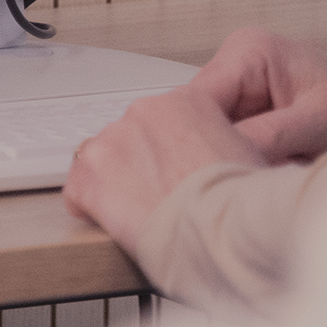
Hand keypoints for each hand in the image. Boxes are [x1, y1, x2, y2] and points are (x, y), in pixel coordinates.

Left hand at [62, 87, 268, 250]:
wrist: (218, 225)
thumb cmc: (240, 199)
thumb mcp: (248, 153)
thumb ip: (223, 143)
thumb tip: (222, 158)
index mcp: (187, 100)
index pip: (162, 119)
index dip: (166, 150)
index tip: (172, 170)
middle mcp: (144, 111)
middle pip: (130, 137)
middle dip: (139, 164)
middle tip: (158, 196)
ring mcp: (113, 141)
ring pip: (103, 161)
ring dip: (116, 184)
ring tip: (140, 212)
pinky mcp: (90, 175)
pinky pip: (78, 190)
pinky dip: (91, 207)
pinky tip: (113, 222)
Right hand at [188, 26, 326, 164]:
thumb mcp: (318, 121)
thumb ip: (273, 135)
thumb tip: (228, 153)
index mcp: (249, 50)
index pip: (199, 97)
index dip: (201, 137)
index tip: (215, 170)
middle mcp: (234, 62)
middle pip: (196, 115)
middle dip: (214, 148)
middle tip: (236, 180)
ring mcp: (233, 85)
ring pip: (204, 129)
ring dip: (225, 153)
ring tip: (252, 174)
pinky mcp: (237, 107)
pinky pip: (220, 135)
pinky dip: (233, 155)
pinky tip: (252, 168)